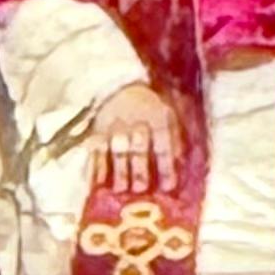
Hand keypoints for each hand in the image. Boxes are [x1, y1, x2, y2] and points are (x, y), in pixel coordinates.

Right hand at [90, 81, 182, 200]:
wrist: (120, 85)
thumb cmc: (150, 106)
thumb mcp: (168, 114)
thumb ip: (175, 137)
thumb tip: (180, 162)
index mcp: (156, 119)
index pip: (162, 145)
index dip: (166, 166)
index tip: (168, 186)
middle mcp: (135, 123)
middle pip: (138, 149)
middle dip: (139, 169)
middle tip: (140, 188)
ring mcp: (114, 127)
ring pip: (116, 150)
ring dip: (118, 171)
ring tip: (120, 188)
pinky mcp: (96, 131)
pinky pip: (95, 151)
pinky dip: (95, 167)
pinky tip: (97, 182)